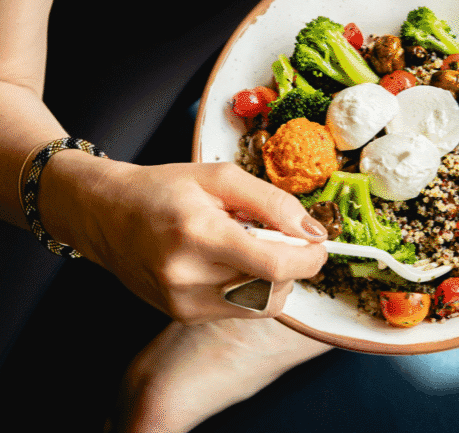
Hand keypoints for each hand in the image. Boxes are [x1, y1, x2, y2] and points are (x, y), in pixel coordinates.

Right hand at [39, 153, 327, 322]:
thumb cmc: (165, 189)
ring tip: (254, 248)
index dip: (309, 258)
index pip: (274, 264)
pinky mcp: (182, 315)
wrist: (106, 214)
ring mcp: (182, 302)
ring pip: (261, 305)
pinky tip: (235, 263)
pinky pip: (240, 311)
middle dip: (294, 265)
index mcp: (199, 233)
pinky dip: (253, 288)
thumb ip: (273, 202)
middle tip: (284, 238)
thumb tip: (314, 231)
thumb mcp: (221, 177)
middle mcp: (188, 276)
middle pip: (273, 288)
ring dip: (276, 279)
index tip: (319, 244)